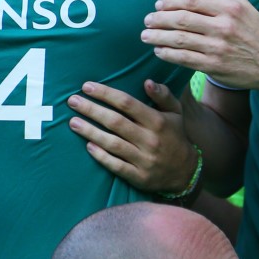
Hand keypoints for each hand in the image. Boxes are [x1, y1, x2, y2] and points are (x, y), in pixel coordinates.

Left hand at [69, 80, 196, 194]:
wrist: (185, 171)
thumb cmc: (175, 136)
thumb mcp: (176, 113)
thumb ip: (163, 95)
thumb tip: (147, 82)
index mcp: (157, 121)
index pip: (127, 103)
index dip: (105, 94)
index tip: (87, 87)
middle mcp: (149, 139)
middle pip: (115, 122)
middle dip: (91, 110)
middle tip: (72, 101)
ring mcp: (143, 159)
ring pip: (112, 143)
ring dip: (90, 132)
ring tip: (73, 122)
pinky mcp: (138, 176)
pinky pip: (116, 165)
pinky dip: (101, 156)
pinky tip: (88, 146)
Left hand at [142, 0, 258, 89]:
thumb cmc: (258, 33)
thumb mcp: (243, 7)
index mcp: (230, 8)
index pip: (192, 0)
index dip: (171, 1)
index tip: (158, 4)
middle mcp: (224, 26)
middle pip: (182, 19)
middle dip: (159, 19)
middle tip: (147, 20)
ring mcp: (219, 48)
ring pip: (180, 40)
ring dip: (158, 37)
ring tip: (146, 36)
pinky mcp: (215, 66)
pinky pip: (185, 59)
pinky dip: (168, 54)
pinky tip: (159, 51)